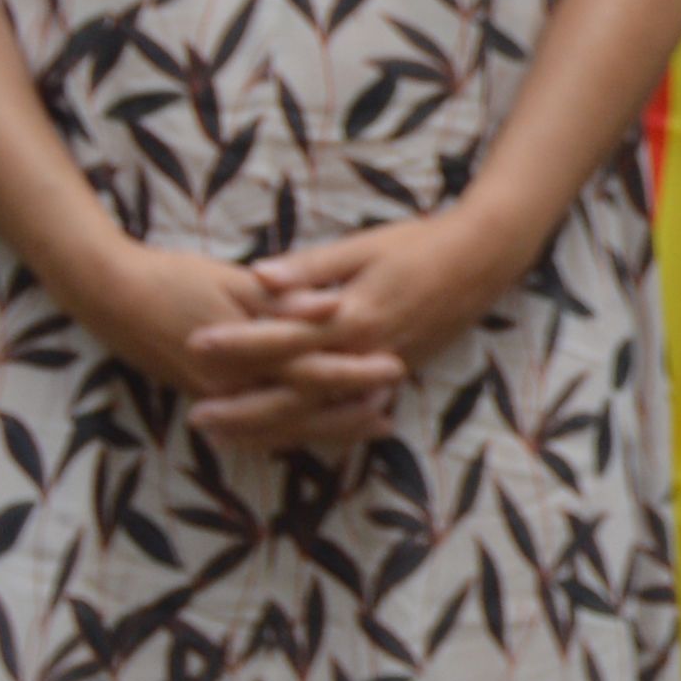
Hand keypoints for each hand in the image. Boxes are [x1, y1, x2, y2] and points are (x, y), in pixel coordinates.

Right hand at [73, 240, 391, 455]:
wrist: (109, 295)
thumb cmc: (172, 279)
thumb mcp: (230, 281)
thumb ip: (283, 297)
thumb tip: (331, 305)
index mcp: (243, 353)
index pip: (310, 370)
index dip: (354, 373)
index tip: (395, 369)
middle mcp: (230, 386)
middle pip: (300, 407)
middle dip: (347, 412)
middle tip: (391, 415)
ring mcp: (215, 396)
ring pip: (279, 425)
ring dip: (324, 427)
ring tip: (369, 426)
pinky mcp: (204, 395)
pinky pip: (253, 427)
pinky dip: (287, 431)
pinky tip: (313, 429)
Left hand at [185, 210, 517, 452]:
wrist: (485, 259)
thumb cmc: (423, 243)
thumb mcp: (364, 246)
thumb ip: (310, 267)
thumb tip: (258, 277)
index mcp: (351, 315)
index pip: (281, 336)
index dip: (237, 343)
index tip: (195, 344)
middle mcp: (363, 353)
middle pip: (293, 392)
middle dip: (243, 408)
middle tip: (196, 418)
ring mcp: (380, 371)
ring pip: (318, 413)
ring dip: (271, 428)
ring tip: (227, 437)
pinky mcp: (396, 376)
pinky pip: (345, 413)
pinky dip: (313, 428)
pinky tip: (285, 437)